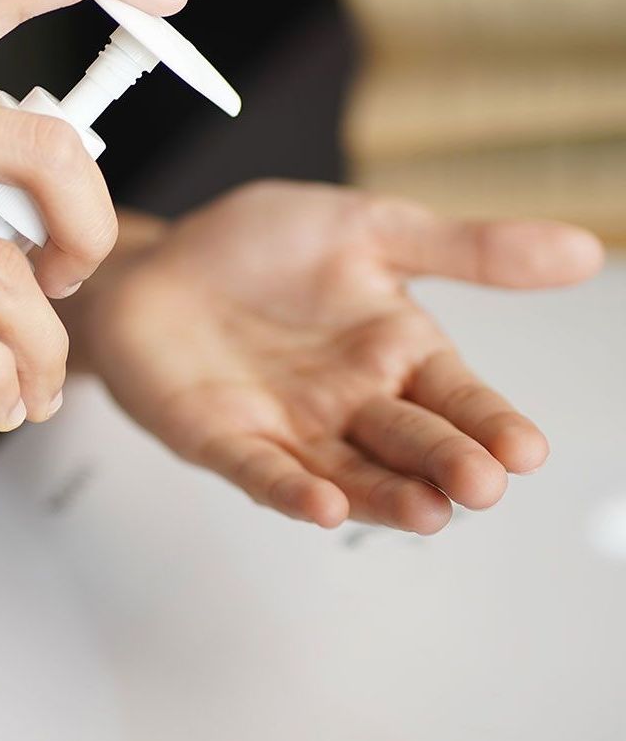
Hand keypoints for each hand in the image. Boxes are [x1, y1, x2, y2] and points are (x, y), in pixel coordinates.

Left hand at [65, 181, 603, 532]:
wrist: (157, 260)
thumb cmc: (256, 247)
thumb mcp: (368, 229)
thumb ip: (465, 249)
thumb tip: (583, 247)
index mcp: (394, 351)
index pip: (458, 396)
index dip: (490, 423)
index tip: (525, 449)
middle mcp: (350, 401)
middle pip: (410, 442)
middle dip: (446, 464)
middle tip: (480, 484)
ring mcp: (287, 427)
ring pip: (350, 472)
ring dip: (386, 495)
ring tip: (427, 511)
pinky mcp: (223, 440)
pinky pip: (261, 471)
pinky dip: (291, 489)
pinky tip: (324, 504)